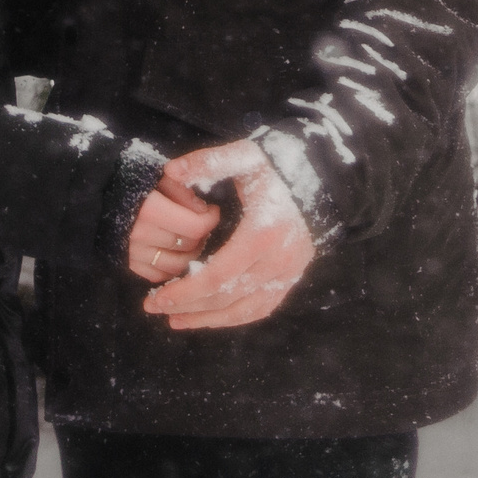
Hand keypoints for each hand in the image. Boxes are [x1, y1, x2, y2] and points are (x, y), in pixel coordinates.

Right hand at [123, 170, 220, 283]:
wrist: (95, 193)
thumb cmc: (129, 179)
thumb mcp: (157, 175)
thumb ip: (181, 190)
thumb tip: (204, 210)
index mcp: (149, 210)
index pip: (194, 227)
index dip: (210, 220)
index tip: (213, 210)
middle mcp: (141, 236)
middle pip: (188, 246)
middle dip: (202, 235)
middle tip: (203, 223)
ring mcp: (133, 253)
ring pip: (176, 265)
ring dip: (190, 254)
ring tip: (192, 239)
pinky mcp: (127, 264)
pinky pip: (158, 275)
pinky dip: (171, 268)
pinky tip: (175, 253)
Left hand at [140, 139, 314, 330]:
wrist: (323, 177)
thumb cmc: (279, 166)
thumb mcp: (245, 156)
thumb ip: (208, 162)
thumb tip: (170, 171)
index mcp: (262, 234)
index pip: (217, 277)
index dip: (184, 292)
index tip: (156, 298)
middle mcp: (278, 261)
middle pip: (227, 298)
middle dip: (188, 307)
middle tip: (154, 307)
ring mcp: (289, 273)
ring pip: (244, 310)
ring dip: (208, 319)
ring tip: (177, 320)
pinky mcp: (293, 277)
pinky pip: (262, 307)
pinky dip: (235, 316)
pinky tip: (212, 316)